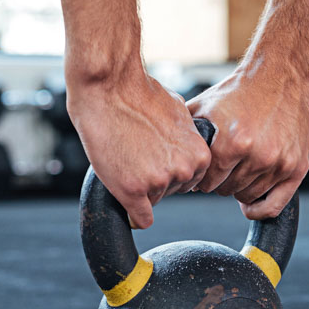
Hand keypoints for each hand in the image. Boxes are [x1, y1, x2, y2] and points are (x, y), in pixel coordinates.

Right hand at [68, 70, 210, 228]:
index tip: (156, 158)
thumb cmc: (140, 95)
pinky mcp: (132, 191)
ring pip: (153, 201)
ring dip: (140, 188)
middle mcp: (183, 171)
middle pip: (172, 191)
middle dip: (156, 178)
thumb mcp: (180, 114)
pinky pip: (140, 219)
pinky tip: (127, 201)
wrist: (109, 89)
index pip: (190, 180)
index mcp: (199, 156)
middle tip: (138, 154)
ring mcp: (158, 182)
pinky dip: (134, 215)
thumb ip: (188, 139)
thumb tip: (188, 150)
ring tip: (127, 157)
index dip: (170, 169)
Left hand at [187, 67, 308, 219]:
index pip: (207, 183)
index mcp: (232, 142)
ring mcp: (279, 163)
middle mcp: (257, 155)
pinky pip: (274, 206)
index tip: (203, 172)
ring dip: (239, 188)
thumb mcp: (204, 106)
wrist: (282, 75)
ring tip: (239, 169)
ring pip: (247, 197)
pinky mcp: (296, 167)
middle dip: (220, 181)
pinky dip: (259, 208)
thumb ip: (185, 133)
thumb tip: (171, 156)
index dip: (201, 178)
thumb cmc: (242, 90)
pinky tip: (249, 203)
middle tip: (223, 166)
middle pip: (226, 191)